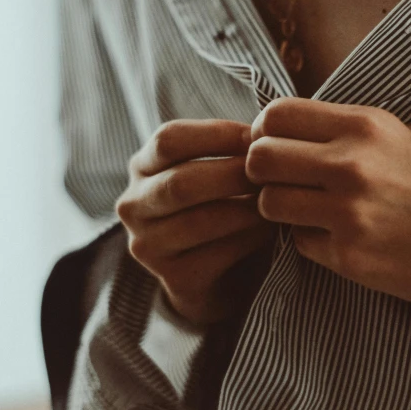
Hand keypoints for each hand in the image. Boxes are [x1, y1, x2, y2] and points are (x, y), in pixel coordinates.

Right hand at [116, 119, 274, 324]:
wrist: (211, 276)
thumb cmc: (218, 205)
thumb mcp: (211, 170)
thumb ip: (227, 150)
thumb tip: (267, 131)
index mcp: (142, 167)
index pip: (168, 140)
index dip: (216, 134)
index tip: (257, 136)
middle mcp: (134, 205)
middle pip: (181, 182)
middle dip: (232, 174)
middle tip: (272, 172)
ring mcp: (148, 245)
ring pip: (199, 222)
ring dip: (246, 209)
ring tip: (276, 200)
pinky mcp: (174, 278)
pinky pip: (217, 254)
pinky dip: (250, 238)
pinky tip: (271, 230)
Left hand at [245, 98, 410, 309]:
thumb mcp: (399, 133)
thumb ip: (341, 127)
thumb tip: (282, 127)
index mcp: (365, 125)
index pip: (277, 115)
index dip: (263, 129)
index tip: (270, 141)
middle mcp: (352, 165)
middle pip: (259, 158)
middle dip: (258, 169)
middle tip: (274, 178)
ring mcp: (348, 214)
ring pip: (268, 203)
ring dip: (278, 207)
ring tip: (304, 208)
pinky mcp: (349, 257)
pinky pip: (298, 242)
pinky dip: (308, 239)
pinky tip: (336, 236)